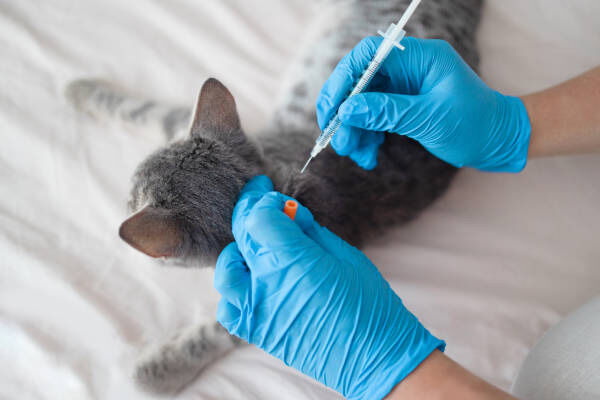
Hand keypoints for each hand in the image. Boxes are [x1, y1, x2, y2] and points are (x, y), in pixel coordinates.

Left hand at [214, 175, 443, 399]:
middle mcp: (265, 284)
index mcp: (291, 260)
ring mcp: (256, 310)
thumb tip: (289, 212)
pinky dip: (235, 289)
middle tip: (259, 197)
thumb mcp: (343, 254)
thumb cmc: (368, 303)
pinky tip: (254, 281)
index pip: (258, 217)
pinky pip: (229, 306)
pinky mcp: (257, 332)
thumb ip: (309, 230)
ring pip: (226, 269)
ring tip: (259, 245)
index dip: (264, 200)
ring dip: (239, 250)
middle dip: (250, 210)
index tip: (272, 193)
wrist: (374, 356)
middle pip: (241, 235)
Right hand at [316, 36, 530, 171]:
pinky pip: (373, 118)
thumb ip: (387, 112)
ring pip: (362, 103)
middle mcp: (409, 68)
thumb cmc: (475, 125)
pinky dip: (366, 137)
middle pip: (360, 82)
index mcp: (420, 58)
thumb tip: (347, 111)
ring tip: (355, 154)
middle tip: (339, 141)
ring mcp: (404, 88)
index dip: (344, 79)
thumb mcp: (430, 119)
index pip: (369, 56)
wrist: (498, 141)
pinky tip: (368, 156)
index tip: (332, 109)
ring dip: (353, 130)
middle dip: (346, 113)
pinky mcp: (402, 106)